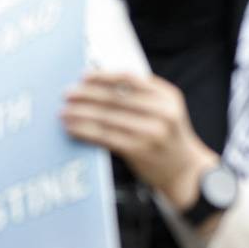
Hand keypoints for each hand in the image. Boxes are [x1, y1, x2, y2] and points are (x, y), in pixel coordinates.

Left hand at [62, 71, 218, 210]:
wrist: (185, 171)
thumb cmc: (166, 136)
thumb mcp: (165, 110)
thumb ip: (141, 96)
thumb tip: (99, 84)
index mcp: (167, 96)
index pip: (129, 79)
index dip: (103, 76)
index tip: (84, 76)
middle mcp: (162, 112)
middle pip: (114, 98)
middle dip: (86, 95)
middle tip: (66, 94)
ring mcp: (151, 133)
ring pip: (106, 119)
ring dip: (80, 114)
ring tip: (63, 112)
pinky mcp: (139, 151)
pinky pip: (105, 137)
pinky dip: (85, 132)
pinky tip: (72, 129)